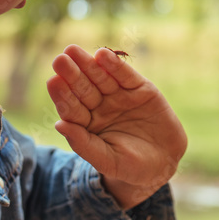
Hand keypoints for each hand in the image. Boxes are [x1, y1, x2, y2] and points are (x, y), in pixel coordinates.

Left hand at [46, 45, 186, 208]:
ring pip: (101, 78)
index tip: (53, 82)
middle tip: (60, 60)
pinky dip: (115, 65)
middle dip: (72, 74)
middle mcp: (100, 107)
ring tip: (74, 51)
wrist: (165, 163)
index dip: (63, 95)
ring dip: (89, 64)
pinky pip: (125, 75)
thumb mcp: (107, 160)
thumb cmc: (131, 167)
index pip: (71, 107)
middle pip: (83, 88)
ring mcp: (119, 96)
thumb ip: (83, 144)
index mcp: (87, 124)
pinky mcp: (140, 88)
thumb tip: (59, 125)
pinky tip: (103, 55)